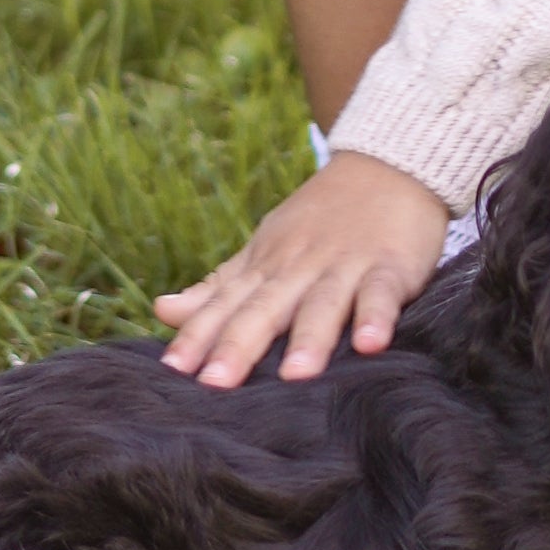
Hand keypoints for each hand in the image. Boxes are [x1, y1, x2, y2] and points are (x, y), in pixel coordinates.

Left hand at [153, 151, 450, 386]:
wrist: (387, 165)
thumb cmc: (321, 220)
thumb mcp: (265, 249)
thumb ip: (218, 287)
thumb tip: (161, 311)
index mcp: (267, 266)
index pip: (226, 304)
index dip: (198, 335)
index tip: (171, 370)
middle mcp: (299, 267)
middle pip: (266, 308)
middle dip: (239, 345)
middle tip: (215, 384)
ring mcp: (345, 264)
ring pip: (323, 303)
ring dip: (309, 338)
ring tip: (294, 376)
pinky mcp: (389, 266)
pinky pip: (381, 292)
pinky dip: (376, 316)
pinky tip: (370, 344)